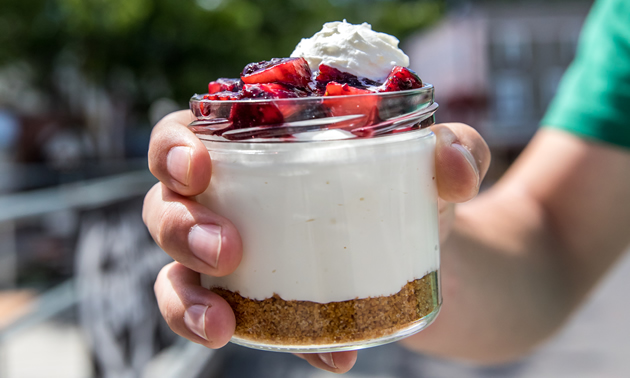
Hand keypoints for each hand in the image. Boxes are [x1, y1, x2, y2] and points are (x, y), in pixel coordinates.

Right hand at [143, 110, 489, 372]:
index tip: (198, 169)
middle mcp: (226, 202)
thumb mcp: (432, 165)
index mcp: (250, 149)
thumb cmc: (409, 188)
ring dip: (186, 303)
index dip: (171, 150)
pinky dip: (274, 343)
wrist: (425, 249)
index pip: (181, 137)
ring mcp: (233, 258)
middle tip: (227, 251)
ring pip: (175, 275)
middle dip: (180, 230)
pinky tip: (330, 357)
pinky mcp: (258, 303)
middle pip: (164, 208)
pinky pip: (238, 325)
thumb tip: (453, 166)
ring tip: (224, 325)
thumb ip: (454, 150)